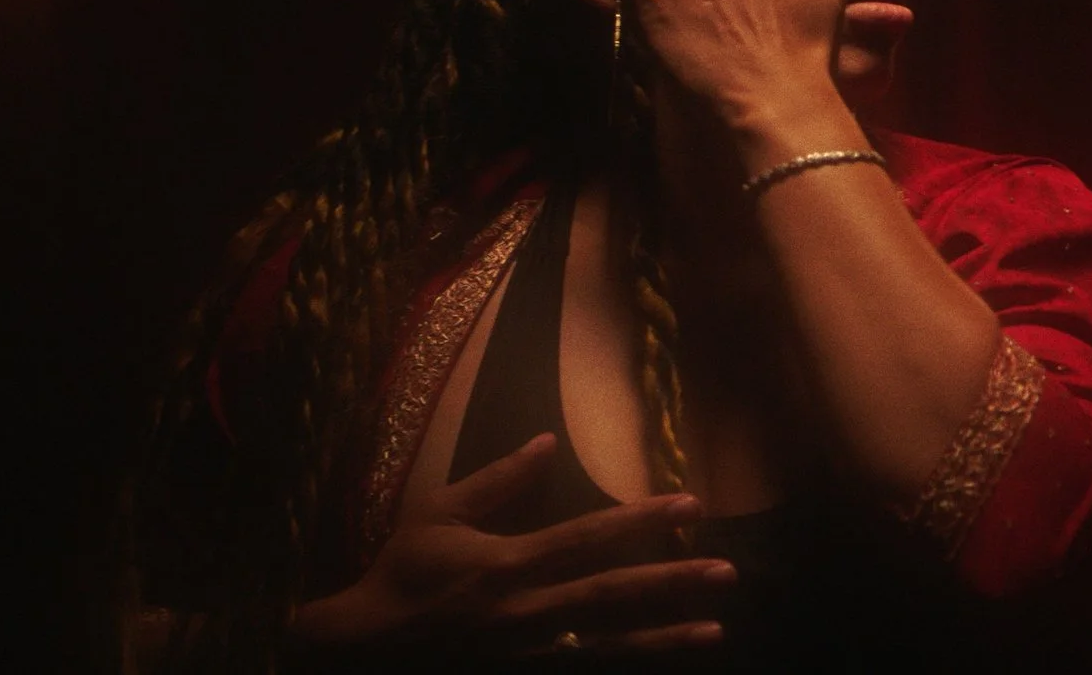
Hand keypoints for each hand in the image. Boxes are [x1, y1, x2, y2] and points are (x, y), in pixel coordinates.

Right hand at [294, 433, 732, 658]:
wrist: (366, 648)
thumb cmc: (401, 574)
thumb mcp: (437, 514)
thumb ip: (497, 480)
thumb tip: (546, 440)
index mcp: (506, 563)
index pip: (588, 536)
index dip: (642, 520)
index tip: (689, 504)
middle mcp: (525, 611)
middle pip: (611, 594)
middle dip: (671, 582)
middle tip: (725, 571)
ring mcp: (528, 652)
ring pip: (608, 645)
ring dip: (664, 637)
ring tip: (716, 628)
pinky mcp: (526, 674)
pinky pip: (586, 671)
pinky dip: (628, 666)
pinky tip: (664, 660)